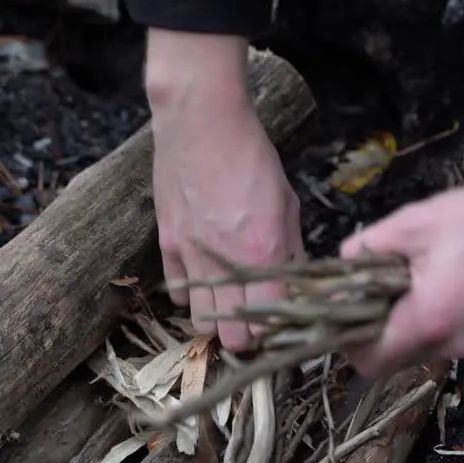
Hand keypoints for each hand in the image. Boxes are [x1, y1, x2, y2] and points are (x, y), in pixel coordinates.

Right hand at [145, 30, 304, 351]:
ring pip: (199, 323)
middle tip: (255, 322)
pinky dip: (191, 295)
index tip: (281, 330)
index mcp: (263, 255)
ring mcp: (191, 258)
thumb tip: (296, 285)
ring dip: (216, 321)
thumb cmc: (253, 160)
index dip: (275, 335)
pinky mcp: (167, 246)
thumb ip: (291, 252)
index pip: (268, 325)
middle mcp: (225, 264)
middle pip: (232, 337)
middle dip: (246, 338)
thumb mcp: (288, 206)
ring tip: (229, 306)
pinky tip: (204, 281)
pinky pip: (177, 292)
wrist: (201, 124)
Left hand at [338, 126, 463, 376]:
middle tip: (373, 289)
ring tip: (412, 279)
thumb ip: (368, 247)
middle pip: (395, 359)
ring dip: (407, 325)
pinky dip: (435, 321)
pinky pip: (449, 340)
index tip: (343, 310)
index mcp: (431, 320)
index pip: (370, 361)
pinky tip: (444, 282)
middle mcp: (454, 345)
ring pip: (422, 349)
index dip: (348, 342)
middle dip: (377, 331)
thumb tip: (342, 265)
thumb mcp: (415, 221)